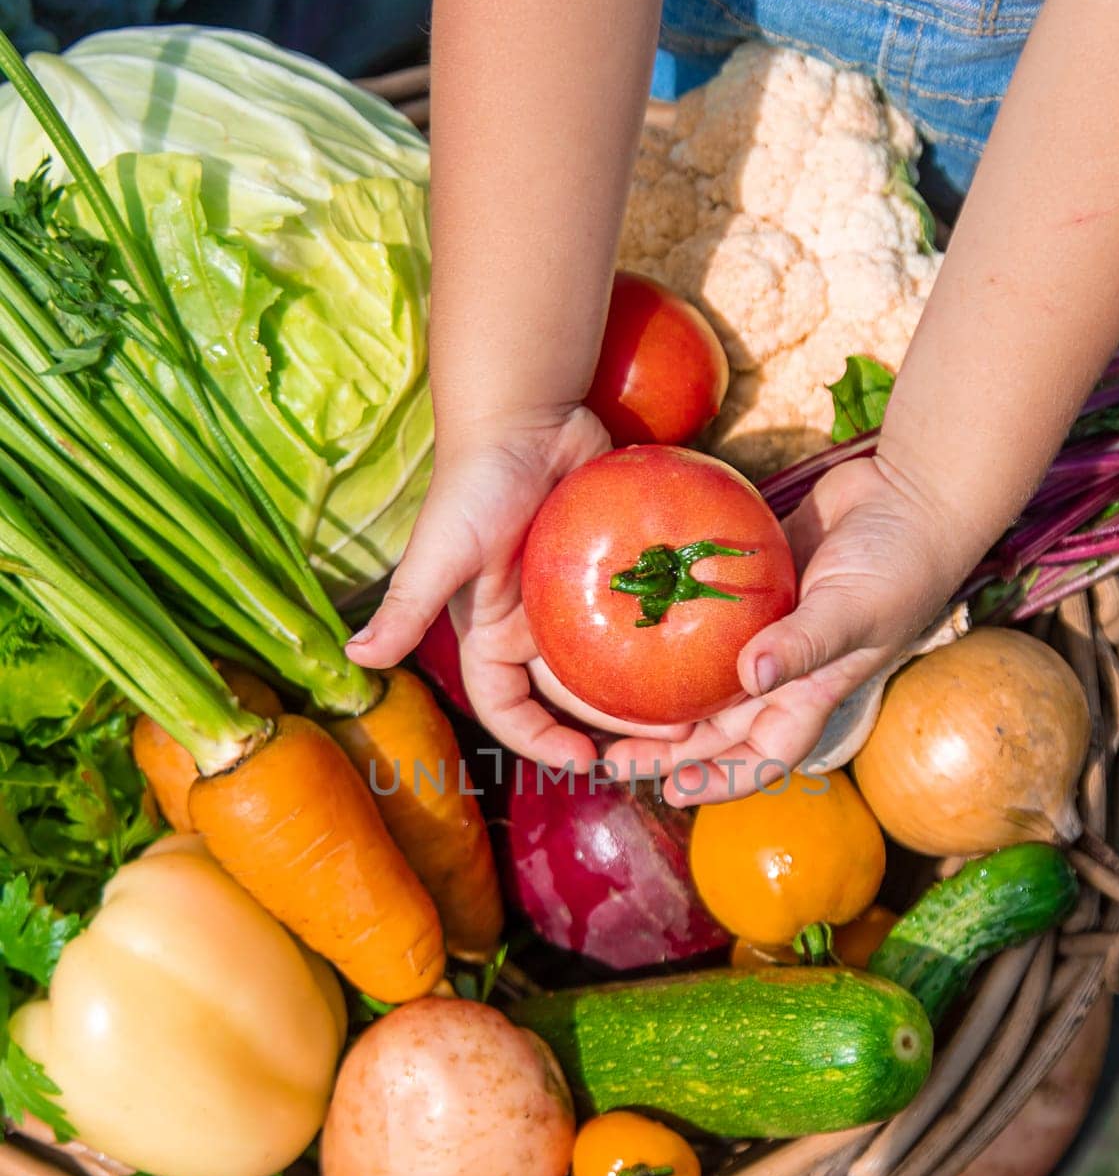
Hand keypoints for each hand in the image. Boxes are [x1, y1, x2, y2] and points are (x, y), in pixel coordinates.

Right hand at [345, 408, 686, 765]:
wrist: (526, 412)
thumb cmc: (476, 482)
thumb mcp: (440, 552)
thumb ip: (406, 608)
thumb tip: (356, 659)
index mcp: (490, 634)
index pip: (509, 709)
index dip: (540, 742)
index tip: (586, 763)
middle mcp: (533, 625)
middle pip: (575, 695)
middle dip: (615, 726)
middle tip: (665, 743)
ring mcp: (578, 598)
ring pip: (617, 660)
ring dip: (649, 688)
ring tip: (692, 710)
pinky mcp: (616, 567)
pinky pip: (644, 612)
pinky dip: (669, 634)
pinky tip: (705, 652)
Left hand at [605, 455, 970, 804]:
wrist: (916, 493)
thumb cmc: (901, 561)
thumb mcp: (854, 607)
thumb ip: (805, 642)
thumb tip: (753, 677)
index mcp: (811, 690)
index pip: (762, 757)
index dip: (718, 782)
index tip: (668, 790)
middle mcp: (784, 670)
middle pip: (718, 729)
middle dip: (668, 750)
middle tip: (610, 757)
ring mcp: (766, 629)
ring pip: (703, 678)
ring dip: (660, 695)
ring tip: (604, 703)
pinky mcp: (753, 587)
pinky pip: (704, 618)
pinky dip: (671, 626)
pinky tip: (627, 625)